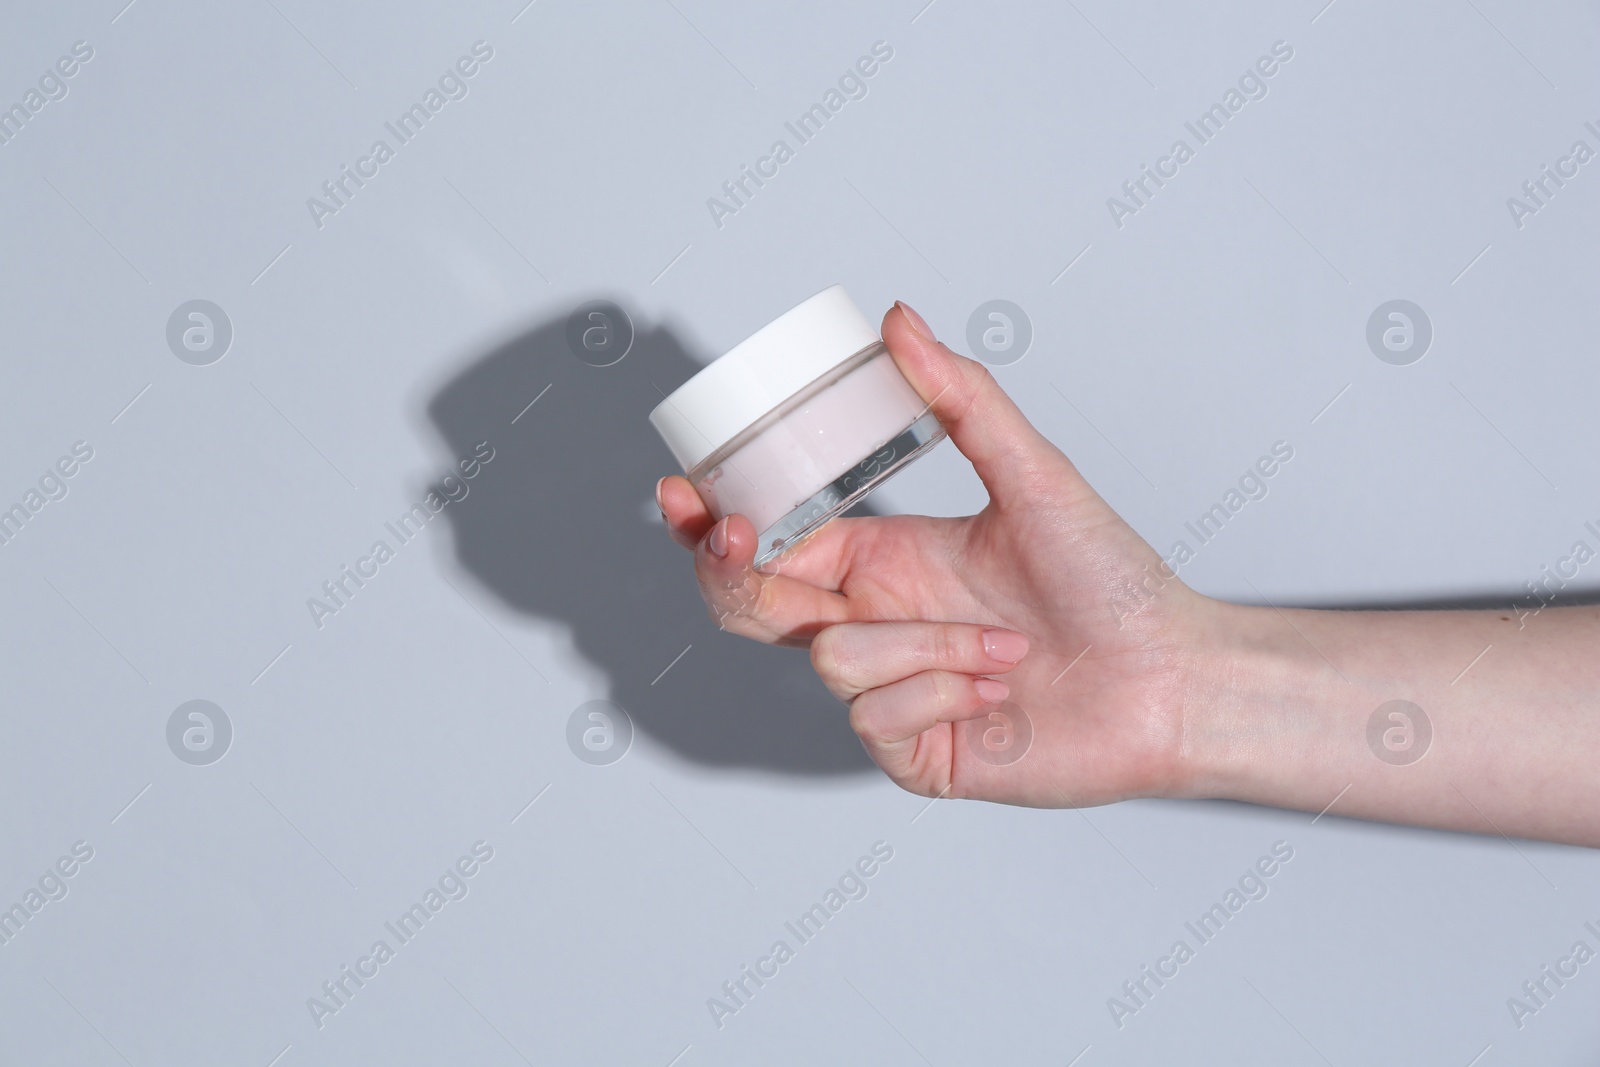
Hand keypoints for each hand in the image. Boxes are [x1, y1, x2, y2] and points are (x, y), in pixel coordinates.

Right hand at [658, 302, 1220, 807]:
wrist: (1173, 677)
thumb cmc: (1112, 581)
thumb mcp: (1034, 476)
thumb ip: (961, 400)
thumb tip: (900, 321)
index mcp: (884, 560)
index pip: (770, 545)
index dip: (713, 525)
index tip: (682, 493)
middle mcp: (876, 623)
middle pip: (754, 609)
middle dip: (735, 575)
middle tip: (740, 539)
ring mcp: (888, 693)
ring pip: (832, 660)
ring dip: (929, 648)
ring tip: (1006, 648)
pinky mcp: (911, 753)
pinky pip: (875, 721)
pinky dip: (943, 697)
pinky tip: (999, 696)